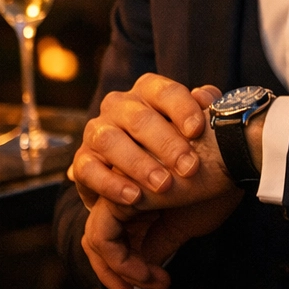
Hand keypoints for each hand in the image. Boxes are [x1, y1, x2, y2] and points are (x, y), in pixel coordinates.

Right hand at [69, 75, 229, 208]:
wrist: (151, 186)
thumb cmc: (180, 149)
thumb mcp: (199, 131)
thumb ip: (206, 110)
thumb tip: (206, 95)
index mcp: (149, 91)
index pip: (164, 91)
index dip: (182, 109)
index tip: (198, 131)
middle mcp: (119, 106)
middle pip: (139, 118)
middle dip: (166, 144)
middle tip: (189, 168)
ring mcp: (97, 131)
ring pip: (110, 140)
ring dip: (138, 164)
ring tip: (164, 185)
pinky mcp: (82, 161)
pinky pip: (89, 169)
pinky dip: (111, 184)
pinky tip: (134, 198)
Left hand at [81, 191, 240, 288]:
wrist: (231, 160)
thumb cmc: (216, 185)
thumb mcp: (185, 224)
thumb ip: (158, 244)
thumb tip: (139, 273)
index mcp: (138, 195)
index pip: (116, 235)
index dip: (128, 266)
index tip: (156, 285)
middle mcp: (121, 191)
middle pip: (101, 239)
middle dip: (117, 274)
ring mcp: (116, 191)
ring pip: (98, 242)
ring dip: (123, 272)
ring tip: (155, 283)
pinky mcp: (116, 197)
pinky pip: (103, 239)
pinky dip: (121, 263)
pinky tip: (147, 272)